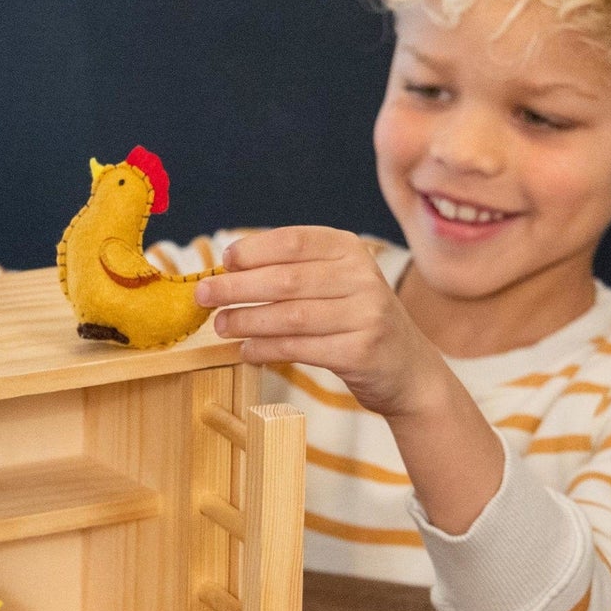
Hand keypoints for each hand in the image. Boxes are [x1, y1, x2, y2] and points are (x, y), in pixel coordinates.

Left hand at [193, 227, 444, 418]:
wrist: (408, 369)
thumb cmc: (354, 321)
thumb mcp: (335, 283)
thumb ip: (292, 271)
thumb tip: (228, 270)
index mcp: (350, 250)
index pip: (293, 241)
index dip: (253, 250)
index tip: (223, 261)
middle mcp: (361, 277)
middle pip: (286, 279)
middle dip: (236, 287)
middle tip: (203, 296)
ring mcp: (365, 314)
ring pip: (290, 315)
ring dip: (246, 320)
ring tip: (220, 325)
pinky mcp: (361, 351)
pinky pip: (300, 348)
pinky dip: (266, 349)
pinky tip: (246, 350)